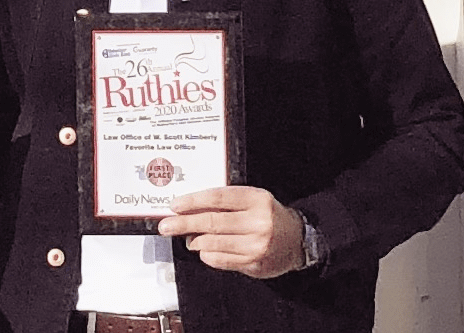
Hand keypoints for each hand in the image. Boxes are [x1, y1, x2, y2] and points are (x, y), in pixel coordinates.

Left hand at [157, 186, 305, 278]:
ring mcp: (256, 245)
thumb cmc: (269, 216)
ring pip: (212, 243)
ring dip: (194, 241)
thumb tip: (189, 208)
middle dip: (184, 224)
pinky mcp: (253, 264)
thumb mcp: (253, 200)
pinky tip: (205, 249)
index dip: (193, 201)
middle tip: (166, 225)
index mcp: (257, 200)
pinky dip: (206, 254)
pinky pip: (218, 260)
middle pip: (212, 222)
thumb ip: (226, 202)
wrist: (297, 240)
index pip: (218, 198)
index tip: (175, 205)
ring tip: (188, 238)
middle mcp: (258, 222)